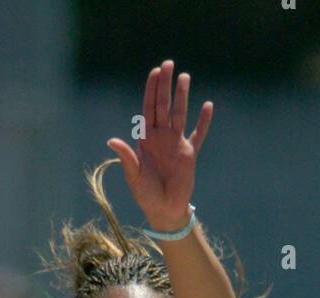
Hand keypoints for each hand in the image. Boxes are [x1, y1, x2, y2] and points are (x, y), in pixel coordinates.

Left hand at [106, 59, 212, 229]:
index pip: (148, 108)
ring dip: (182, 96)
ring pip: (180, 114)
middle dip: (165, 85)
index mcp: (146, 139)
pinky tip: (207, 106)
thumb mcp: (134, 176)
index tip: (155, 72)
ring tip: (185, 77)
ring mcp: (176, 144)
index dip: (151, 90)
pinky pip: (198, 134)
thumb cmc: (146, 195)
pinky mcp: (190, 154)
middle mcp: (161, 137)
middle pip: (164, 105)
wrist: (164, 210)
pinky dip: (203, 122)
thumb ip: (126, 157)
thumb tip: (112, 141)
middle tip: (169, 64)